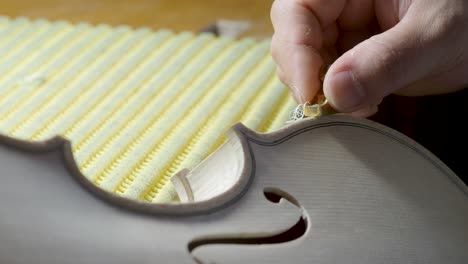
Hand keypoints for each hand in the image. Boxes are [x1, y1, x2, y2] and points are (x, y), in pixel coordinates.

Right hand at [270, 0, 467, 115]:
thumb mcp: (434, 34)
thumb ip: (387, 61)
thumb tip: (334, 93)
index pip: (297, 11)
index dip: (295, 50)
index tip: (309, 92)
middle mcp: (337, 6)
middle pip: (292, 40)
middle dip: (307, 77)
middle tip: (332, 105)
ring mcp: (341, 32)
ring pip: (304, 65)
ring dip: (323, 93)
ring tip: (363, 104)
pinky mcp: (348, 57)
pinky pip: (325, 81)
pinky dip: (338, 100)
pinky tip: (367, 103)